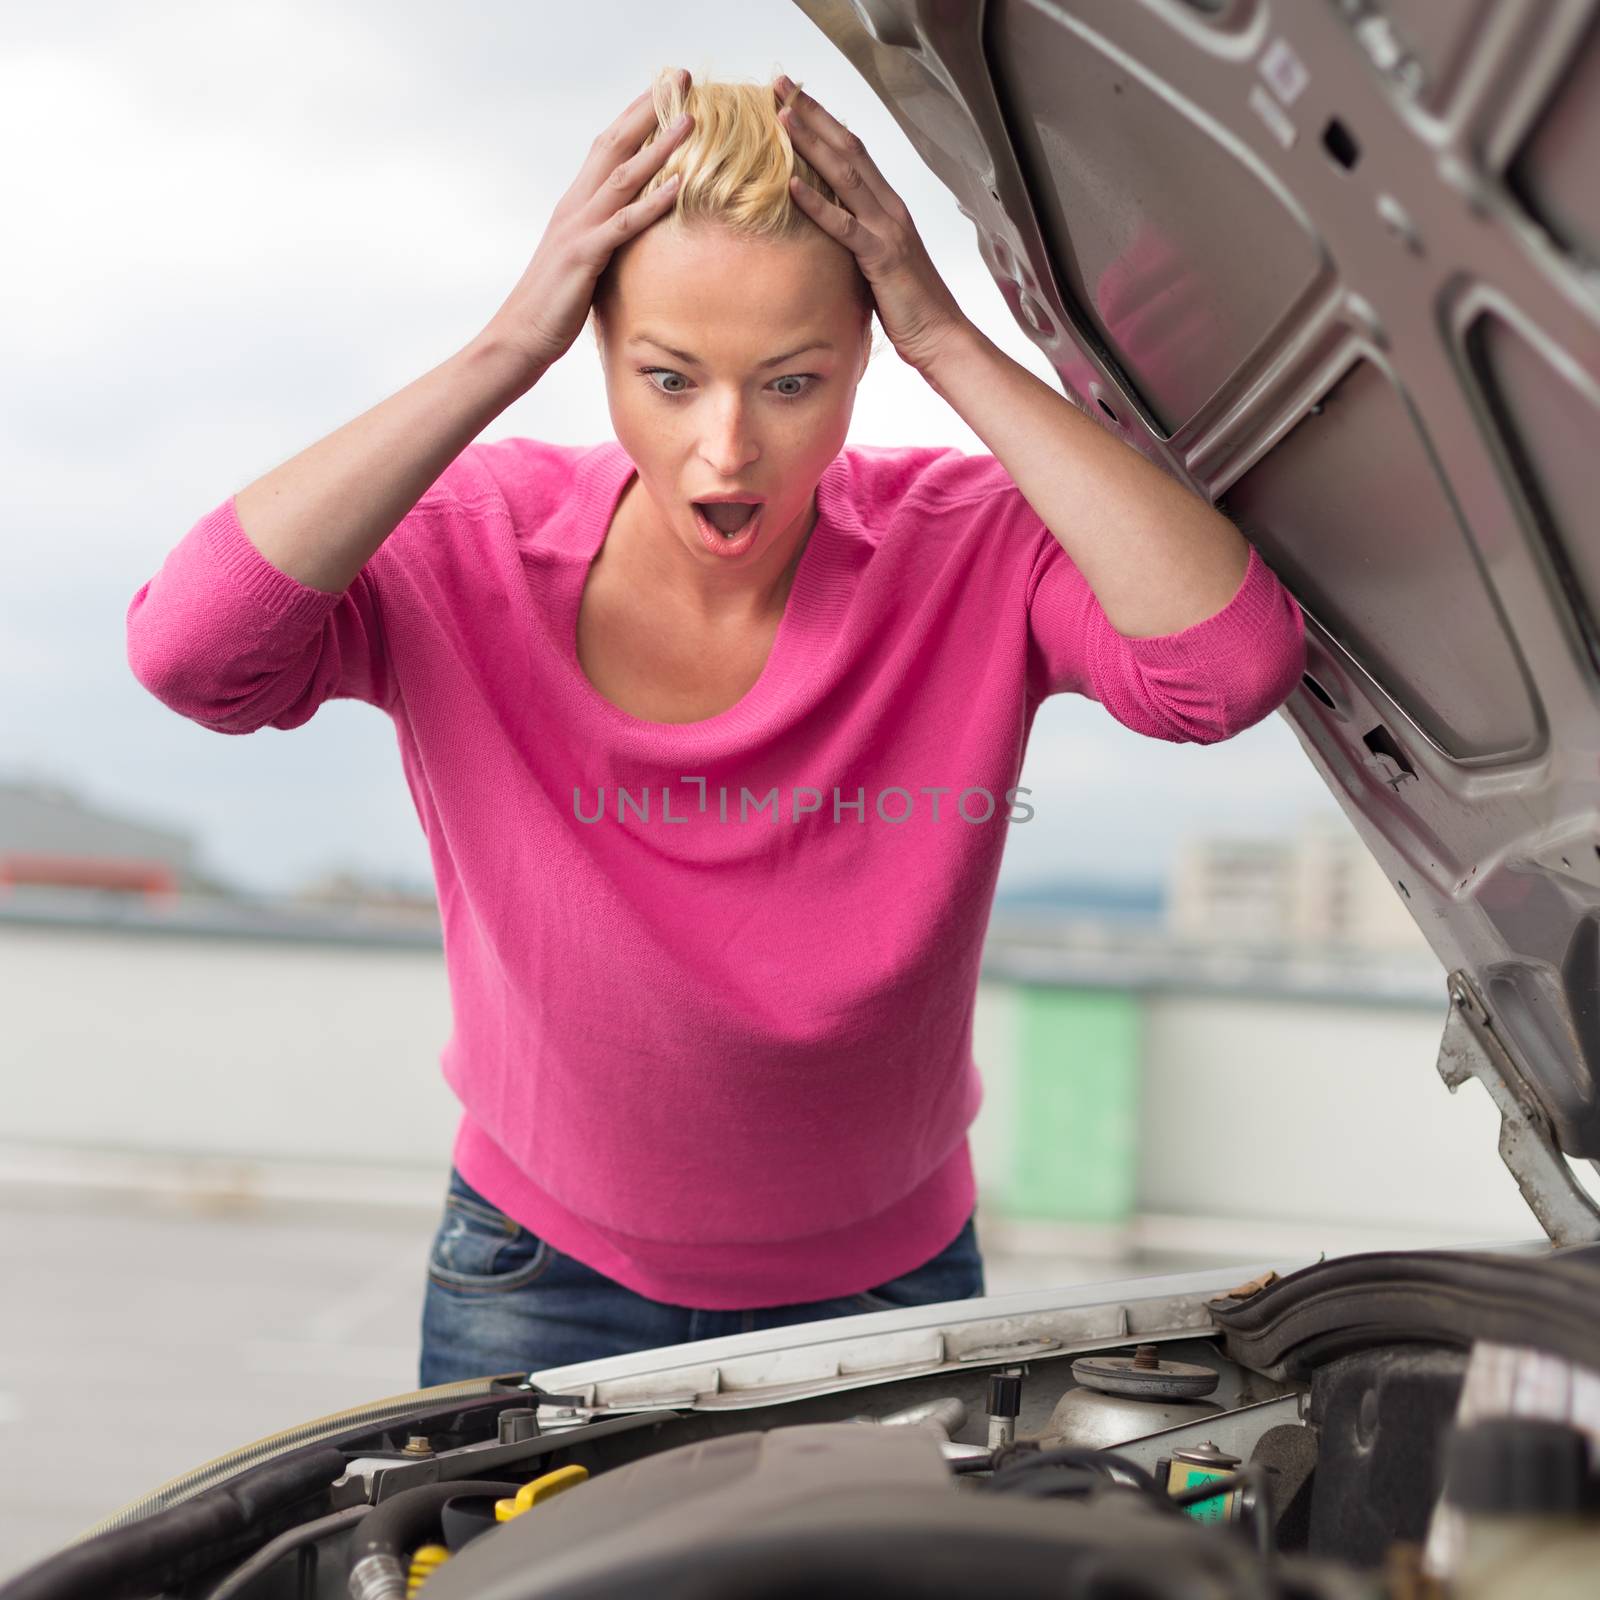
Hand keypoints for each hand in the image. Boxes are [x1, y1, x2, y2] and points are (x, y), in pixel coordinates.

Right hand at [479, 72, 694, 372]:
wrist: (518, 336)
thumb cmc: (553, 305)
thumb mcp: (581, 261)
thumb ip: (603, 238)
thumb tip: (630, 233)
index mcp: (575, 204)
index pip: (607, 146)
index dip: (636, 115)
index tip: (666, 88)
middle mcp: (575, 206)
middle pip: (615, 144)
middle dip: (649, 109)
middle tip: (682, 78)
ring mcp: (578, 229)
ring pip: (623, 176)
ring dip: (659, 147)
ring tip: (691, 121)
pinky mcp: (583, 257)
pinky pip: (623, 224)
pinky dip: (651, 203)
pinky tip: (678, 186)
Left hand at [775, 75, 972, 376]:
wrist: (941, 337)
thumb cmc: (910, 307)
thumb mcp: (879, 266)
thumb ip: (858, 241)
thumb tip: (829, 235)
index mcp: (888, 208)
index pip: (853, 152)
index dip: (824, 121)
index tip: (793, 97)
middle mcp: (890, 209)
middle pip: (847, 149)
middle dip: (812, 115)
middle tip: (779, 84)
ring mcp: (888, 230)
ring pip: (845, 176)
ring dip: (811, 144)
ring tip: (781, 117)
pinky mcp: (882, 258)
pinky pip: (845, 226)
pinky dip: (817, 204)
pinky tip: (791, 185)